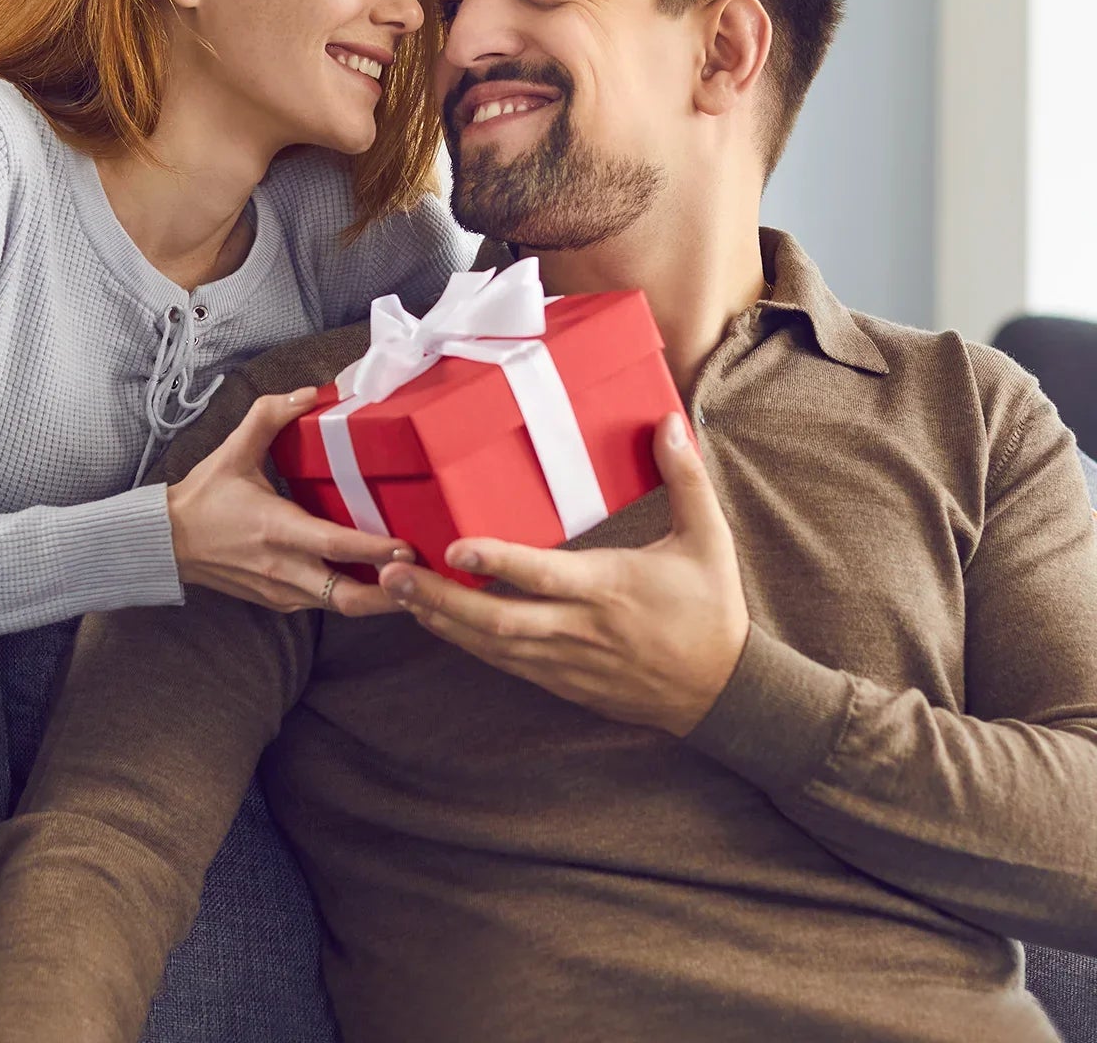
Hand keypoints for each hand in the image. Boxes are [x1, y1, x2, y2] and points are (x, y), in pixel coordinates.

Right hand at [166, 388, 413, 618]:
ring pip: (341, 607)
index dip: (375, 550)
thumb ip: (270, 416)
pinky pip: (325, 605)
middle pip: (348, 597)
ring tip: (415, 582)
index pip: (335, 545)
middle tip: (427, 577)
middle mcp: (283, 568)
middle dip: (392, 594)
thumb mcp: (233, 450)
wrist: (165, 543)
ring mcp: (281, 592)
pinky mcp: (279, 603)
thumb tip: (309, 392)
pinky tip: (378, 582)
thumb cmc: (204, 496)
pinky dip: (354, 598)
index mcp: (277, 529)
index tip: (408, 546)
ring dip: (379, 599)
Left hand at [377, 410, 750, 735]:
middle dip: (438, 599)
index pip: (541, 575)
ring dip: (440, 621)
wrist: (721, 692)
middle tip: (391, 576)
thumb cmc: (711, 609)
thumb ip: (685, 478)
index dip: (495, 562)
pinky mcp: (560, 681)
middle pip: (496, 619)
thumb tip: (667, 420)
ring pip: (490, 647)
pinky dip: (465, 643)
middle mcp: (578, 628)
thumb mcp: (708, 539)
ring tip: (394, 594)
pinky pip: (504, 663)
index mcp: (607, 588)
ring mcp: (565, 661)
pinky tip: (435, 621)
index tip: (452, 547)